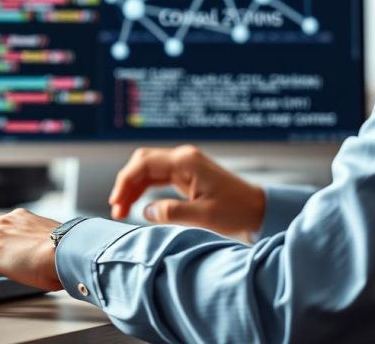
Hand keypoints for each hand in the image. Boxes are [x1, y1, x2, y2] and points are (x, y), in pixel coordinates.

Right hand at [109, 145, 265, 238]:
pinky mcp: (186, 173)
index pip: (143, 164)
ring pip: (147, 169)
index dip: (125, 182)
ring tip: (122, 209)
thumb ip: (171, 212)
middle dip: (125, 183)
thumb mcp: (204, 216)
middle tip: (117, 208)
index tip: (116, 202)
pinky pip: (157, 176)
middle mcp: (183, 157)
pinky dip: (143, 188)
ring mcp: (184, 164)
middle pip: (141, 162)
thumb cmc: (237, 211)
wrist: (258, 209)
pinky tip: (137, 203)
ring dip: (132, 187)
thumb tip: (146, 211)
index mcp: (186, 162)